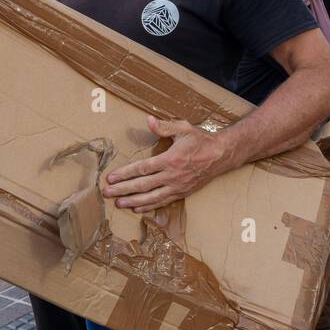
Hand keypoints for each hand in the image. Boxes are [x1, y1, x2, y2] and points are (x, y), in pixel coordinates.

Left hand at [102, 116, 232, 212]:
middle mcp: (172, 175)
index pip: (143, 168)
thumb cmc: (201, 140)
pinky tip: (138, 208)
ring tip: (118, 204)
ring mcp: (177, 186)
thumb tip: (148, 120)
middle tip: (107, 193)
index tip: (111, 177)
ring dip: (133, 201)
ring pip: (152, 197)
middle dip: (123, 190)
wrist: (222, 155)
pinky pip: (163, 201)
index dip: (125, 173)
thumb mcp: (184, 128)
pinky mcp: (182, 193)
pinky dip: (150, 206)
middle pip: (143, 185)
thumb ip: (164, 127)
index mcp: (170, 159)